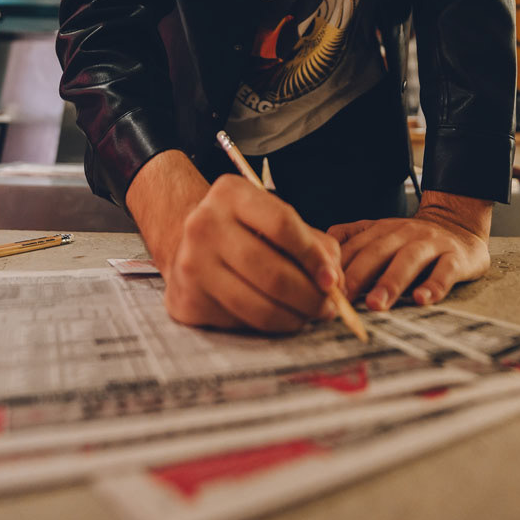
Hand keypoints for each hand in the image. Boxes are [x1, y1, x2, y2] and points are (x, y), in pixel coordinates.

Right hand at [164, 175, 342, 332]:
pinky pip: (240, 323)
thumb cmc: (243, 230)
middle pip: (273, 272)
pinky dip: (267, 325)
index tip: (332, 279)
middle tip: (328, 308)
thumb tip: (334, 282)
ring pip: (258, 306)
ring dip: (294, 318)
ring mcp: (192, 264)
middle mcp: (205, 225)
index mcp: (231, 194)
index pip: (282, 224)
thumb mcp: (273, 218)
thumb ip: (312, 243)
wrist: (186, 243)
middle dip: (310, 297)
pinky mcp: (187, 300)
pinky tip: (277, 316)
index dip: (313, 257)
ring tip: (308, 316)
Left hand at [329, 199, 490, 311]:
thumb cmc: (413, 239)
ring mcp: (431, 243)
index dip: (339, 266)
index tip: (323, 288)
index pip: (356, 245)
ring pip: (409, 260)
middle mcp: (404, 233)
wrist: (460, 224)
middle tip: (344, 299)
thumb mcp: (381, 233)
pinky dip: (433, 285)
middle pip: (378, 251)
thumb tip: (318, 258)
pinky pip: (445, 271)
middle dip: (359, 275)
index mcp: (383, 229)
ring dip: (391, 282)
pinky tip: (422, 299)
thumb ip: (352, 240)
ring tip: (377, 304)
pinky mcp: (456, 257)